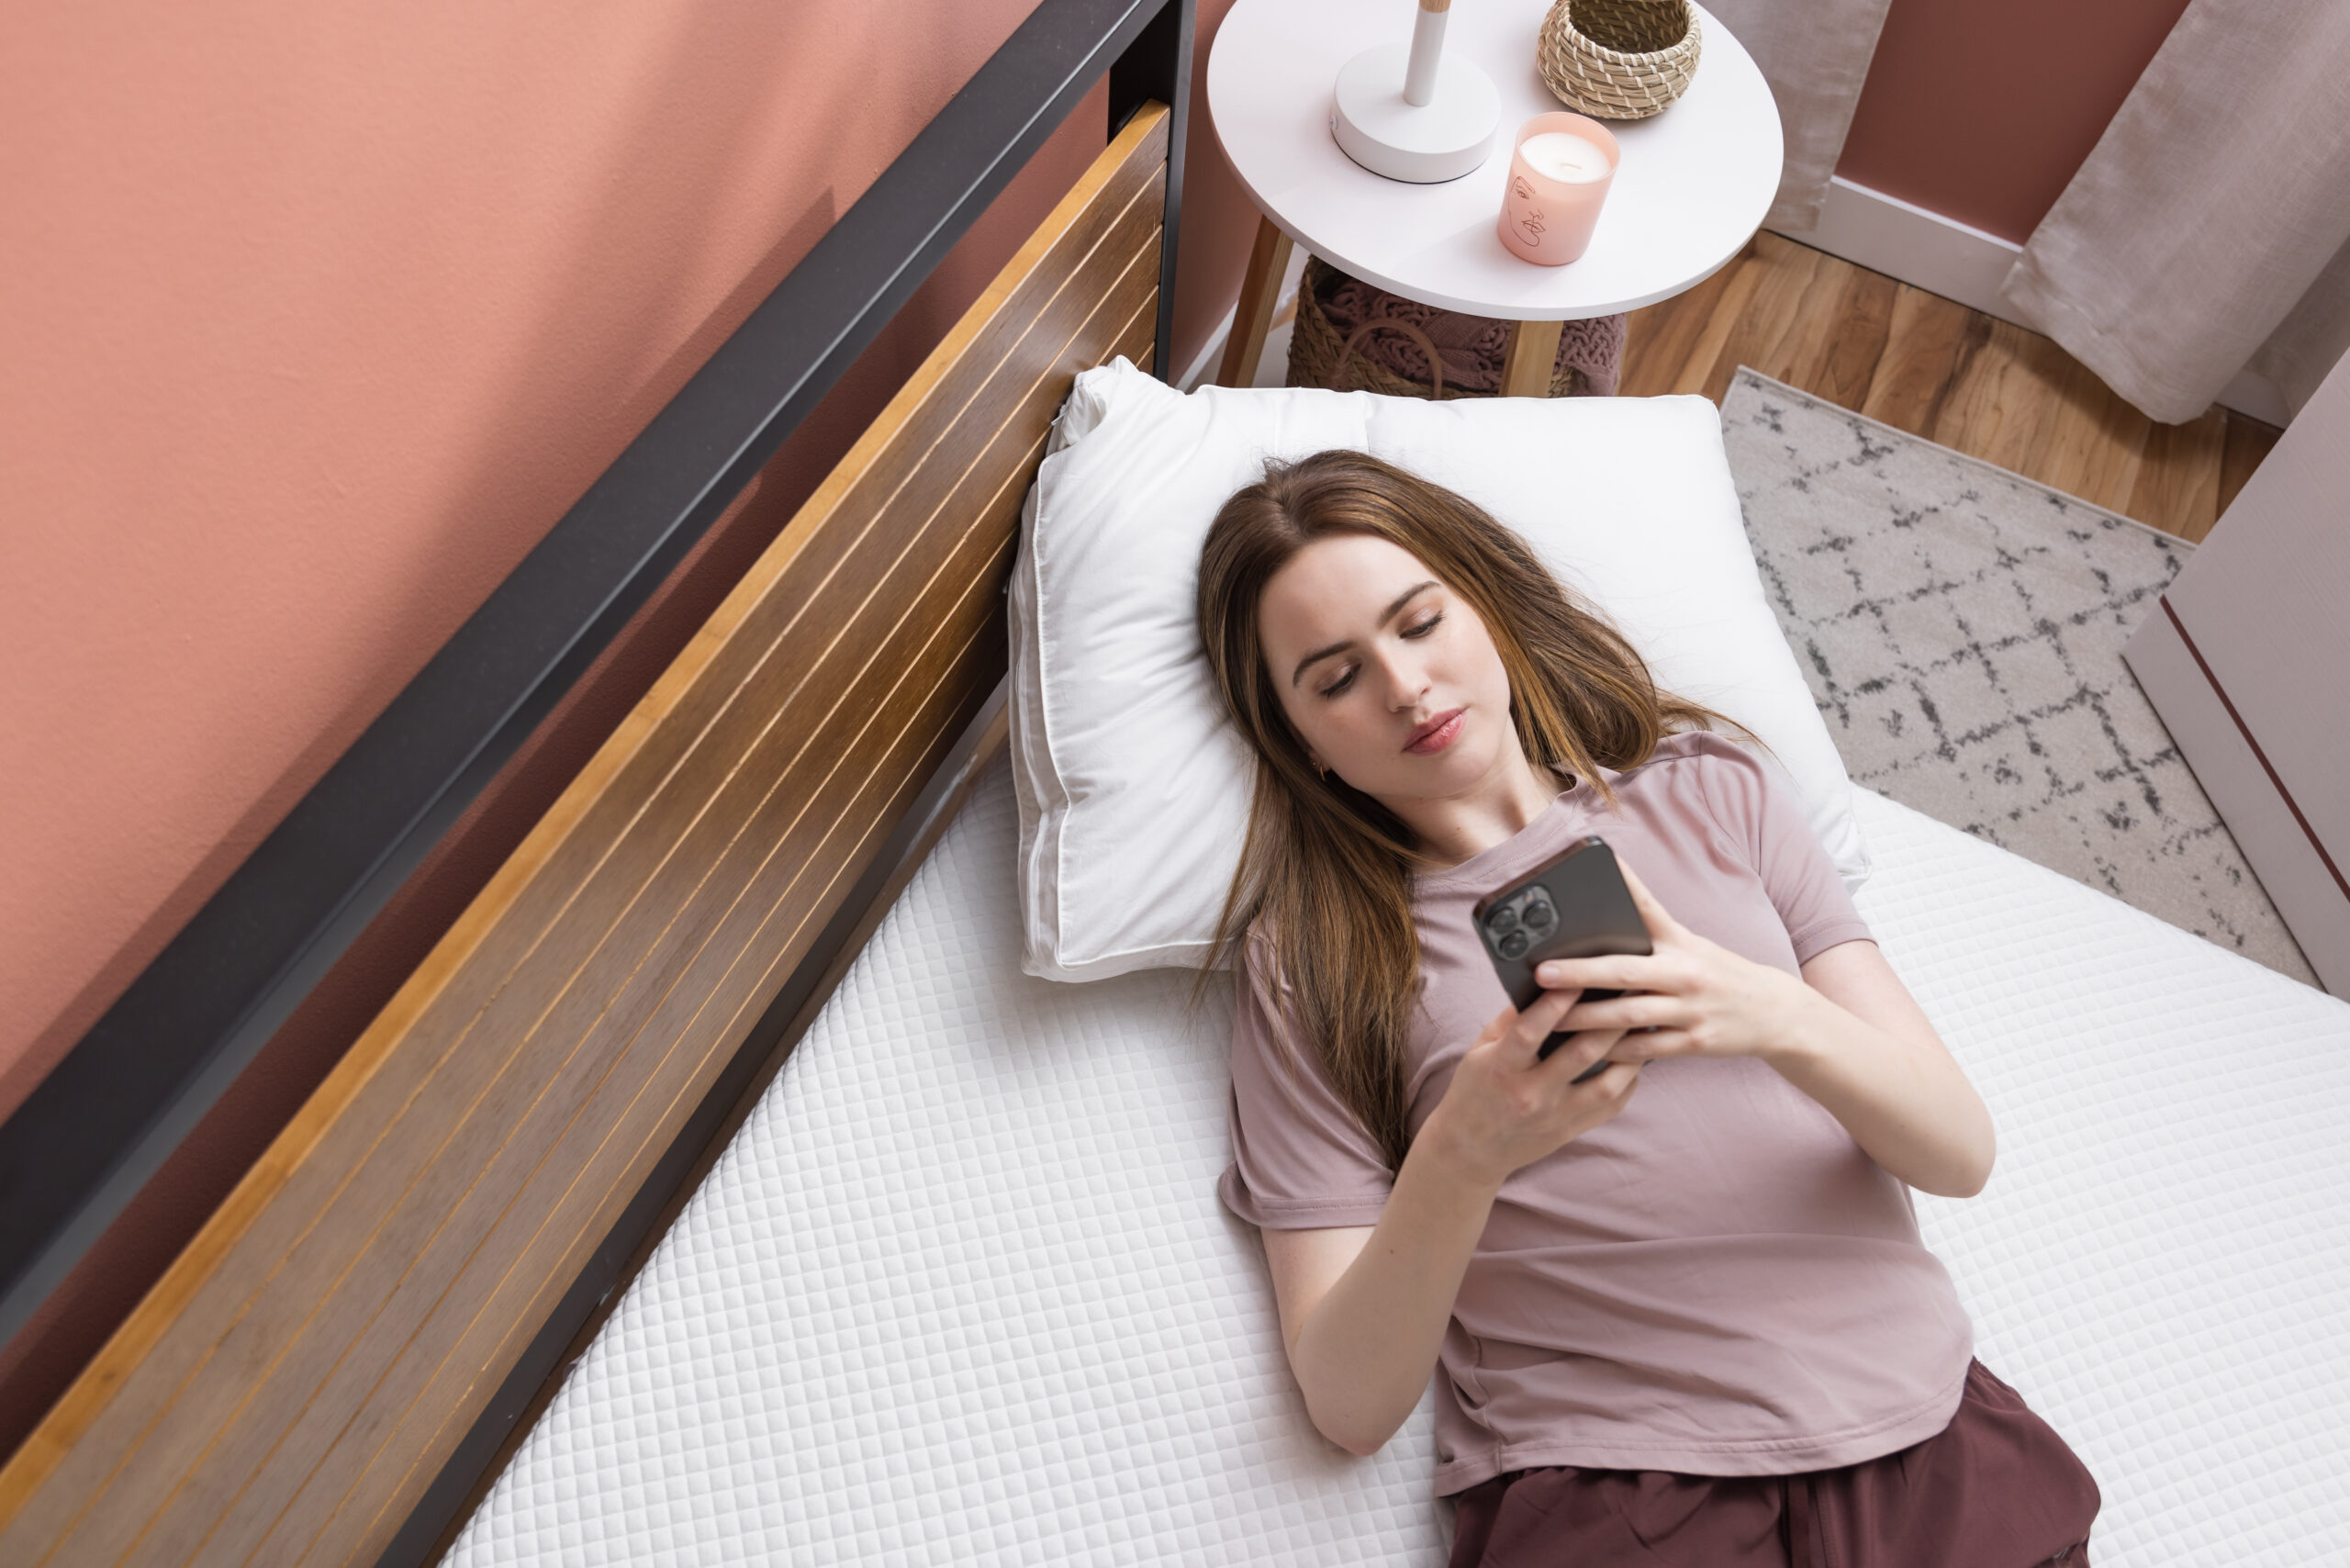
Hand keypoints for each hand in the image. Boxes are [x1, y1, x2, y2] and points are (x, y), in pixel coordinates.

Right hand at [1422, 986, 1639, 1192]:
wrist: (1471, 1149)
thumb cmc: (1474, 1091)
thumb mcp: (1480, 1050)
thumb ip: (1510, 1021)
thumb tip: (1544, 987)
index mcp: (1501, 1068)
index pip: (1530, 1031)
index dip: (1556, 1003)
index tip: (1579, 977)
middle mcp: (1530, 1094)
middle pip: (1580, 1054)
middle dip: (1609, 1020)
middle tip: (1630, 992)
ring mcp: (1553, 1116)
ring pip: (1606, 1083)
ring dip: (1630, 1053)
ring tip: (1642, 1027)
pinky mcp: (1569, 1131)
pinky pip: (1611, 1106)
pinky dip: (1628, 1081)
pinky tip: (1633, 1060)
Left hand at [1536, 860, 1812, 1067]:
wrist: (1774, 1012)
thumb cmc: (1719, 974)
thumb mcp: (1691, 945)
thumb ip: (1650, 936)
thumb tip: (1601, 921)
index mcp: (1681, 943)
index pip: (1646, 909)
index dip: (1624, 885)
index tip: (1594, 868)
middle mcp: (1686, 973)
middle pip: (1625, 971)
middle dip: (1581, 973)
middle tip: (1543, 973)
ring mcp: (1691, 1010)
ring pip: (1629, 1015)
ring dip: (1586, 1019)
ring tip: (1550, 1019)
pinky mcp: (1696, 1043)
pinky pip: (1645, 1049)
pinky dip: (1614, 1052)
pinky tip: (1587, 1053)